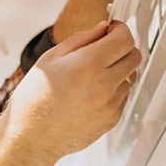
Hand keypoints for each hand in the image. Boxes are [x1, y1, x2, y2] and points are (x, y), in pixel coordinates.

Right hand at [4, 20, 139, 163]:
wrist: (31, 137)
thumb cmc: (34, 99)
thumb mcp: (50, 58)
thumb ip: (81, 39)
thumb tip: (102, 29)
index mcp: (88, 64)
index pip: (124, 39)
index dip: (120, 29)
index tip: (113, 30)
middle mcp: (104, 85)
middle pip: (134, 56)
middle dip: (123, 47)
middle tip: (106, 48)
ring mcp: (110, 105)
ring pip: (130, 77)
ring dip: (118, 70)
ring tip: (92, 75)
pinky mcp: (112, 120)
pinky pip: (123, 97)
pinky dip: (113, 90)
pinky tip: (90, 93)